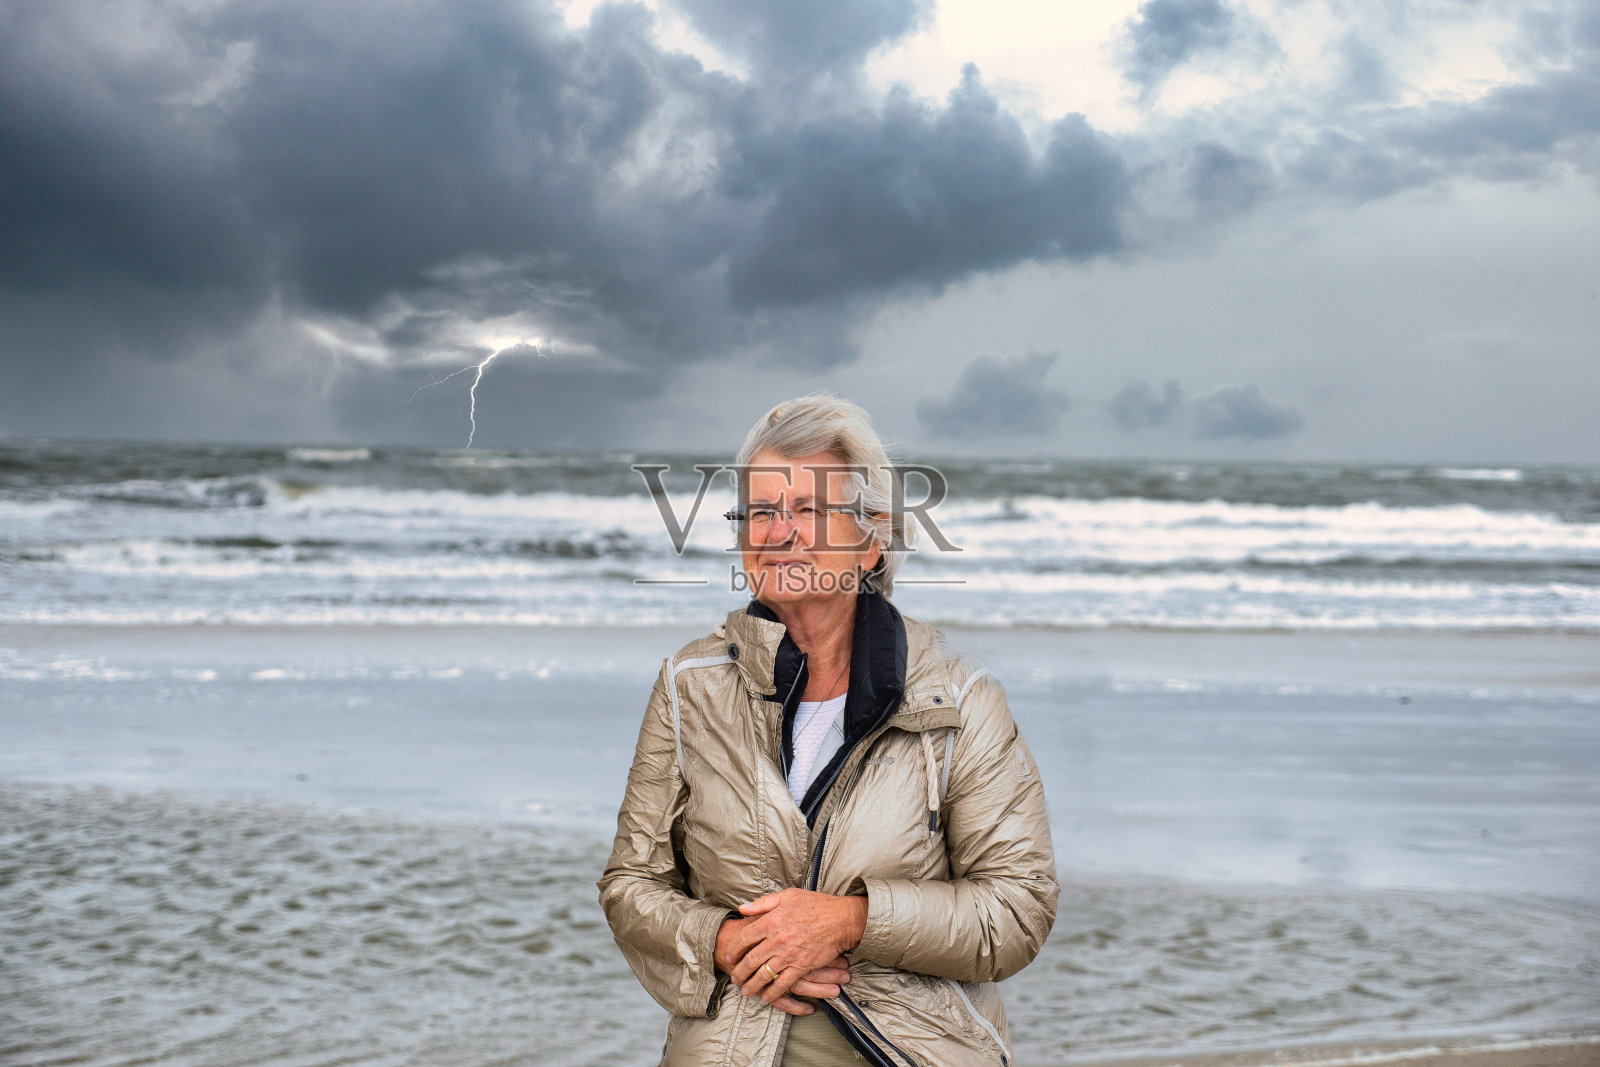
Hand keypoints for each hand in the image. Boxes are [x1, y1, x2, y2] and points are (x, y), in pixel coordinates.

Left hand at [723, 889, 867, 1009]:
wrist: (841, 919)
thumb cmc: (815, 905)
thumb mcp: (787, 896)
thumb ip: (763, 903)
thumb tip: (742, 908)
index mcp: (771, 921)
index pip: (744, 938)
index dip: (734, 948)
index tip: (730, 955)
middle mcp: (776, 939)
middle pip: (750, 960)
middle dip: (739, 972)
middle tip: (734, 977)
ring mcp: (788, 954)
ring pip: (763, 974)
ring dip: (752, 985)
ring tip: (746, 991)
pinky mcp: (801, 966)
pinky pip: (782, 983)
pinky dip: (772, 992)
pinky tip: (766, 996)